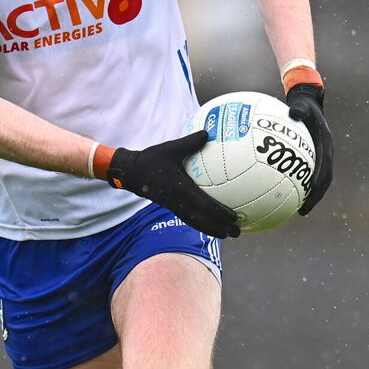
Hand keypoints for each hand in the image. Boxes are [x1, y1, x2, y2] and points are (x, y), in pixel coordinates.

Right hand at [106, 131, 239, 238]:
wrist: (132, 172)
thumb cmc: (151, 159)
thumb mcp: (170, 148)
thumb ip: (189, 142)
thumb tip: (208, 133)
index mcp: (180, 188)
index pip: (203, 204)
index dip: (219, 212)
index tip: (234, 216)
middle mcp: (178, 201)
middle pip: (202, 220)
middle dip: (220, 228)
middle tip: (236, 232)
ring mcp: (174, 206)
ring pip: (195, 223)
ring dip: (212, 230)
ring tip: (227, 234)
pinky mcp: (171, 207)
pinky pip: (189, 220)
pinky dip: (202, 225)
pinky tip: (211, 226)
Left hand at [286, 83, 332, 213]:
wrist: (307, 102)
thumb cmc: (303, 104)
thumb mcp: (302, 104)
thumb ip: (299, 108)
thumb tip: (294, 111)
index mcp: (325, 145)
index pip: (325, 167)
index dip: (319, 181)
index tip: (312, 193)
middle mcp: (324, 154)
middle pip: (322, 181)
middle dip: (314, 197)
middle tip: (303, 211)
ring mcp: (317, 157)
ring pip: (315, 181)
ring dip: (307, 195)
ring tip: (295, 210)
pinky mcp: (309, 158)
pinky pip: (302, 174)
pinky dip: (295, 184)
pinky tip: (281, 194)